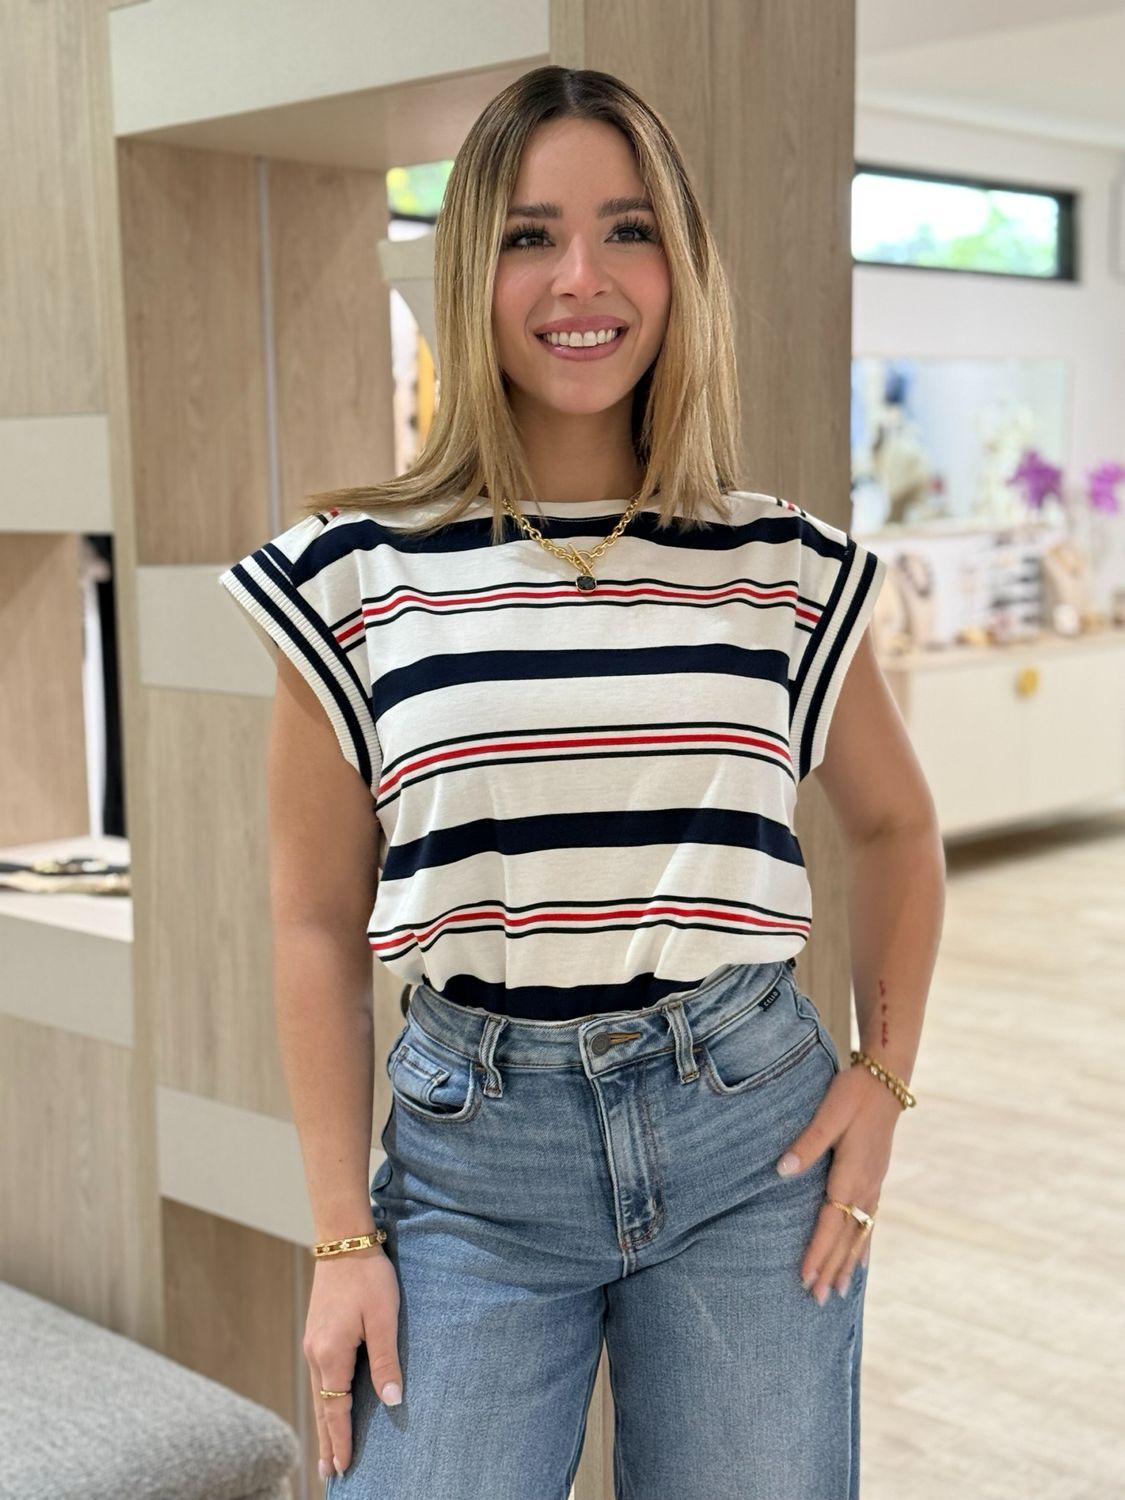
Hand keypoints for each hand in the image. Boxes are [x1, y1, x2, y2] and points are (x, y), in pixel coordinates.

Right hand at [304, 1247, 403, 1480]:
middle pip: (321, 1408)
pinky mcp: (317, 1333)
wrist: (344, 1240)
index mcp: (331, 1354)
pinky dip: (322, 1400)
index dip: (341, 1439)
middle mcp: (316, 1353)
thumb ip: (386, 1361)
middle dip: (327, 1441)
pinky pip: (318, 1377)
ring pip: (317, 1393)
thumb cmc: (368, 1276)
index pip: (336, 1409)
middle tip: (330, 1474)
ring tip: (326, 1450)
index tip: (343, 1467)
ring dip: (323, 1423)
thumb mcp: (384, 1318)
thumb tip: (391, 1401)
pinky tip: (327, 1405)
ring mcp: (313, 1343)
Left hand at [775, 1063, 902, 1305]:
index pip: (831, 1223)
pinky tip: (861, 1262)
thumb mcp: (828, 1113)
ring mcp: (874, 1185)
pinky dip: (863, 1245)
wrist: (886, 1082)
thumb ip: (807, 1143)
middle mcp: (866, 1187)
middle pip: (846, 1237)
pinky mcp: (876, 1179)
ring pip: (859, 1234)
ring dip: (846, 1264)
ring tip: (837, 1292)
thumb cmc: (853, 1094)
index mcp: (851, 1174)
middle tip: (816, 1300)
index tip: (804, 1276)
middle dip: (830, 1268)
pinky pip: (870, 1222)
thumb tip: (782, 1170)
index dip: (817, 1251)